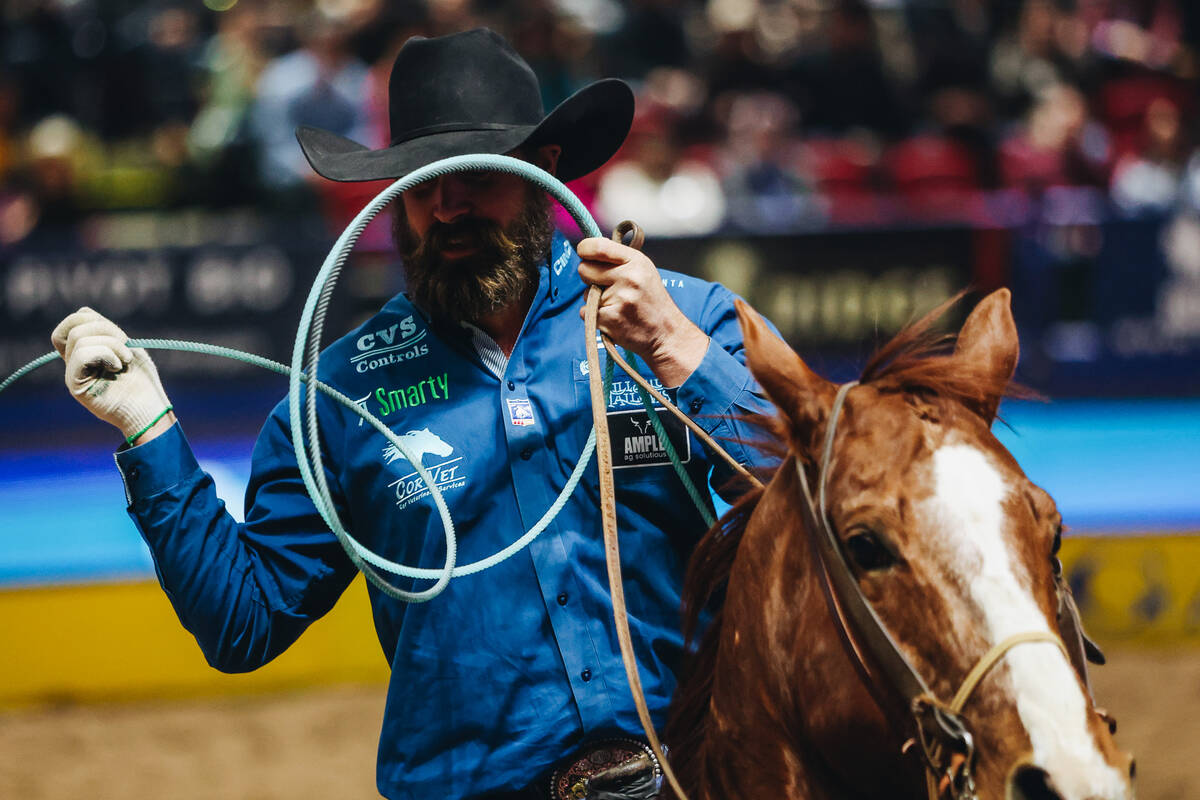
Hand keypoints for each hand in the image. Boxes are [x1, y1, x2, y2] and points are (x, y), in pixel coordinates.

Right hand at [51, 307, 174, 443]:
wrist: (149, 409)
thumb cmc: (143, 380)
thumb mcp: (126, 347)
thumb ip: (105, 331)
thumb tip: (84, 312)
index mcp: (86, 351)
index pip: (76, 320)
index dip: (96, 319)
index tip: (122, 337)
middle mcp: (75, 361)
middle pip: (74, 325)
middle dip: (105, 328)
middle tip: (125, 346)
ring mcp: (73, 373)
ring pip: (79, 338)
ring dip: (111, 344)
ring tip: (125, 361)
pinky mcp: (75, 385)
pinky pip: (81, 355)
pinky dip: (105, 354)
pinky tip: (117, 367)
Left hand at [576, 237, 708, 386]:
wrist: (666, 334)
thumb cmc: (651, 301)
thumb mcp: (643, 271)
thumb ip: (619, 260)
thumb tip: (589, 250)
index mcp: (636, 261)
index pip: (598, 247)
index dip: (584, 249)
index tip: (584, 254)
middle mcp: (628, 277)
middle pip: (585, 269)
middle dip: (589, 277)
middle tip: (605, 286)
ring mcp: (619, 298)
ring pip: (586, 294)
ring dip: (595, 301)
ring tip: (617, 306)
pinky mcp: (610, 318)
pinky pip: (585, 312)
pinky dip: (594, 317)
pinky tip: (613, 318)